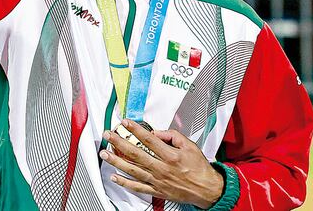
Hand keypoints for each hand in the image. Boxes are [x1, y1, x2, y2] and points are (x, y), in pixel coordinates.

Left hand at [102, 119, 225, 208]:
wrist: (207, 190)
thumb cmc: (199, 169)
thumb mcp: (189, 146)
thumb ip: (172, 136)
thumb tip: (156, 132)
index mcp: (171, 156)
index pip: (148, 139)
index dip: (135, 129)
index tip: (125, 122)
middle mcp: (162, 168)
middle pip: (136, 153)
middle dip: (119, 142)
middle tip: (109, 135)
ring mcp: (158, 180)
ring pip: (133, 170)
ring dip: (117, 161)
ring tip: (105, 153)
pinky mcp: (157, 190)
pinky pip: (137, 187)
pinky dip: (124, 182)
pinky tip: (115, 176)